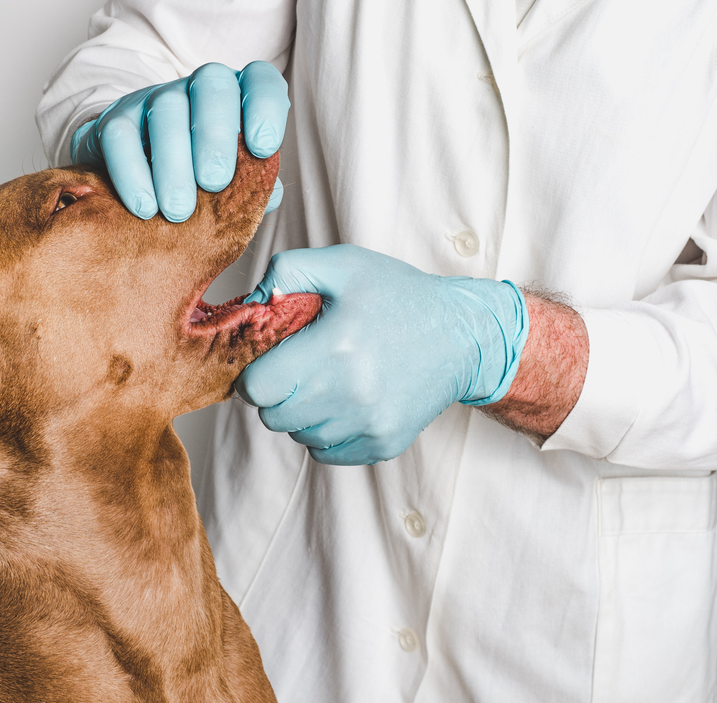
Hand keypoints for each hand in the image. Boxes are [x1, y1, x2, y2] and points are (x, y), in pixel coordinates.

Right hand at [71, 61, 289, 221]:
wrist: (137, 176)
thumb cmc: (199, 180)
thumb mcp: (230, 182)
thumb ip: (252, 186)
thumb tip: (268, 197)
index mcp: (237, 98)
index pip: (259, 80)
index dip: (265, 107)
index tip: (263, 147)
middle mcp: (197, 88)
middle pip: (211, 85)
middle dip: (216, 135)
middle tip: (214, 182)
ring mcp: (155, 99)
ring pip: (165, 111)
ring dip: (174, 163)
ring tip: (179, 210)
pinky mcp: (116, 119)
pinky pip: (120, 136)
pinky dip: (132, 173)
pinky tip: (145, 207)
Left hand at [235, 245, 528, 464]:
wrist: (462, 335)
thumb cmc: (399, 295)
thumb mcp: (345, 263)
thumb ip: (288, 270)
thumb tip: (253, 301)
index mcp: (333, 347)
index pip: (257, 388)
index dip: (256, 372)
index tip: (272, 359)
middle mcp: (350, 394)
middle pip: (272, 417)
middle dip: (276, 393)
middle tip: (300, 367)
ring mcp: (368, 424)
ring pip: (298, 435)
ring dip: (302, 413)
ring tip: (328, 380)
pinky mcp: (382, 444)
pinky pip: (325, 453)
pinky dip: (325, 432)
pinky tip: (345, 401)